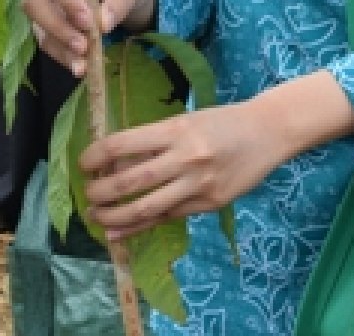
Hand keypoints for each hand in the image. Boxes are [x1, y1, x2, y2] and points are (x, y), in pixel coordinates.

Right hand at [23, 0, 155, 75]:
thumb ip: (119, 2)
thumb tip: (103, 25)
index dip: (68, 0)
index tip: (89, 22)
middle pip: (34, 1)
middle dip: (57, 27)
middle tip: (83, 46)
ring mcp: (45, 1)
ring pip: (38, 25)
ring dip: (59, 47)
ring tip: (83, 65)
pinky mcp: (47, 23)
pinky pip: (47, 40)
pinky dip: (62, 55)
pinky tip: (79, 67)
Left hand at [79, 72, 353, 239]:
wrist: (270, 131)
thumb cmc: (224, 121)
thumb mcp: (188, 120)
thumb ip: (156, 141)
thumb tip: (115, 163)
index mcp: (177, 129)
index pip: (122, 144)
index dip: (95, 156)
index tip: (84, 164)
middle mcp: (186, 157)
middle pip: (129, 181)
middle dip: (100, 192)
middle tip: (88, 195)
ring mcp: (198, 184)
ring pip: (145, 208)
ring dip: (114, 217)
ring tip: (97, 217)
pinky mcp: (210, 204)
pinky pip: (167, 217)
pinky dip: (139, 227)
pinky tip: (120, 233)